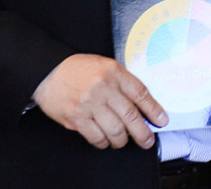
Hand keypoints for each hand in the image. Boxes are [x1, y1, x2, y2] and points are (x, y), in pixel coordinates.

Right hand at [33, 53, 167, 149]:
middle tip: (147, 140)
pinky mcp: (75, 118)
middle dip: (142, 132)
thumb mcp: (107, 67)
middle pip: (130, 115)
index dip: (154, 110)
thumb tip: (142, 106)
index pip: (140, 94)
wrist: (48, 72)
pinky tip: (106, 141)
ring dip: (122, 140)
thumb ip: (124, 83)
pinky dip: (103, 142)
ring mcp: (89, 105)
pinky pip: (95, 136)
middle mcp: (103, 89)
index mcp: (114, 73)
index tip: (162, 121)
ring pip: (114, 130)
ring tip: (123, 141)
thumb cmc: (79, 70)